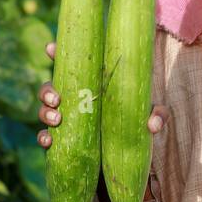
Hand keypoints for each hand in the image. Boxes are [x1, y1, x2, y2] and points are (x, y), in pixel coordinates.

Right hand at [37, 40, 166, 147]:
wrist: (129, 152)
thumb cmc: (138, 121)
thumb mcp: (151, 113)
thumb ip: (158, 114)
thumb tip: (153, 124)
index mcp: (92, 83)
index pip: (71, 64)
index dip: (56, 53)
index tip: (50, 48)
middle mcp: (75, 97)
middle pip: (50, 86)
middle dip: (47, 90)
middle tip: (58, 100)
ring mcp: (67, 118)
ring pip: (44, 110)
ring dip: (44, 113)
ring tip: (56, 120)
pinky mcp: (63, 139)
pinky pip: (46, 137)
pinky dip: (43, 139)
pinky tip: (48, 142)